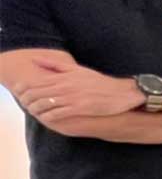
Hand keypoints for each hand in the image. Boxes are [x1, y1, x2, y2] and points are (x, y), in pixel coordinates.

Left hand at [14, 58, 143, 120]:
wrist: (122, 93)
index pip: (36, 82)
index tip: (23, 94)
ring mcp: (72, 97)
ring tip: (35, 113)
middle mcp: (65, 85)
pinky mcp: (79, 108)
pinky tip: (46, 118)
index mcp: (64, 76)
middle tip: (27, 105)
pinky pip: (57, 113)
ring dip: (36, 109)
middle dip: (27, 100)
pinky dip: (48, 117)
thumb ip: (56, 65)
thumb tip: (36, 60)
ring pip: (44, 104)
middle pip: (36, 93)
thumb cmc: (100, 82)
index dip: (25, 89)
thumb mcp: (78, 69)